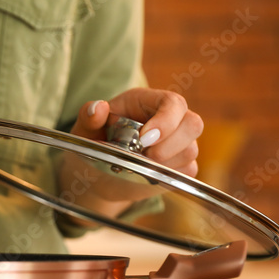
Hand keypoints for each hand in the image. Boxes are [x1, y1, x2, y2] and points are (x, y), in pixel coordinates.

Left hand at [70, 88, 202, 175]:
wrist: (98, 173)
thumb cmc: (94, 142)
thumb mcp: (85, 128)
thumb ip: (89, 116)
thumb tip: (98, 108)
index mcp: (148, 102)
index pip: (173, 103)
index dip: (166, 121)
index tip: (144, 139)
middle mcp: (170, 119)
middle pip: (193, 124)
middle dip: (172, 144)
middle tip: (146, 155)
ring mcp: (179, 142)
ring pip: (190, 150)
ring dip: (165, 162)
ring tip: (139, 166)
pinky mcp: (181, 165)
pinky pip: (188, 171)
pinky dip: (168, 176)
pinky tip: (147, 175)